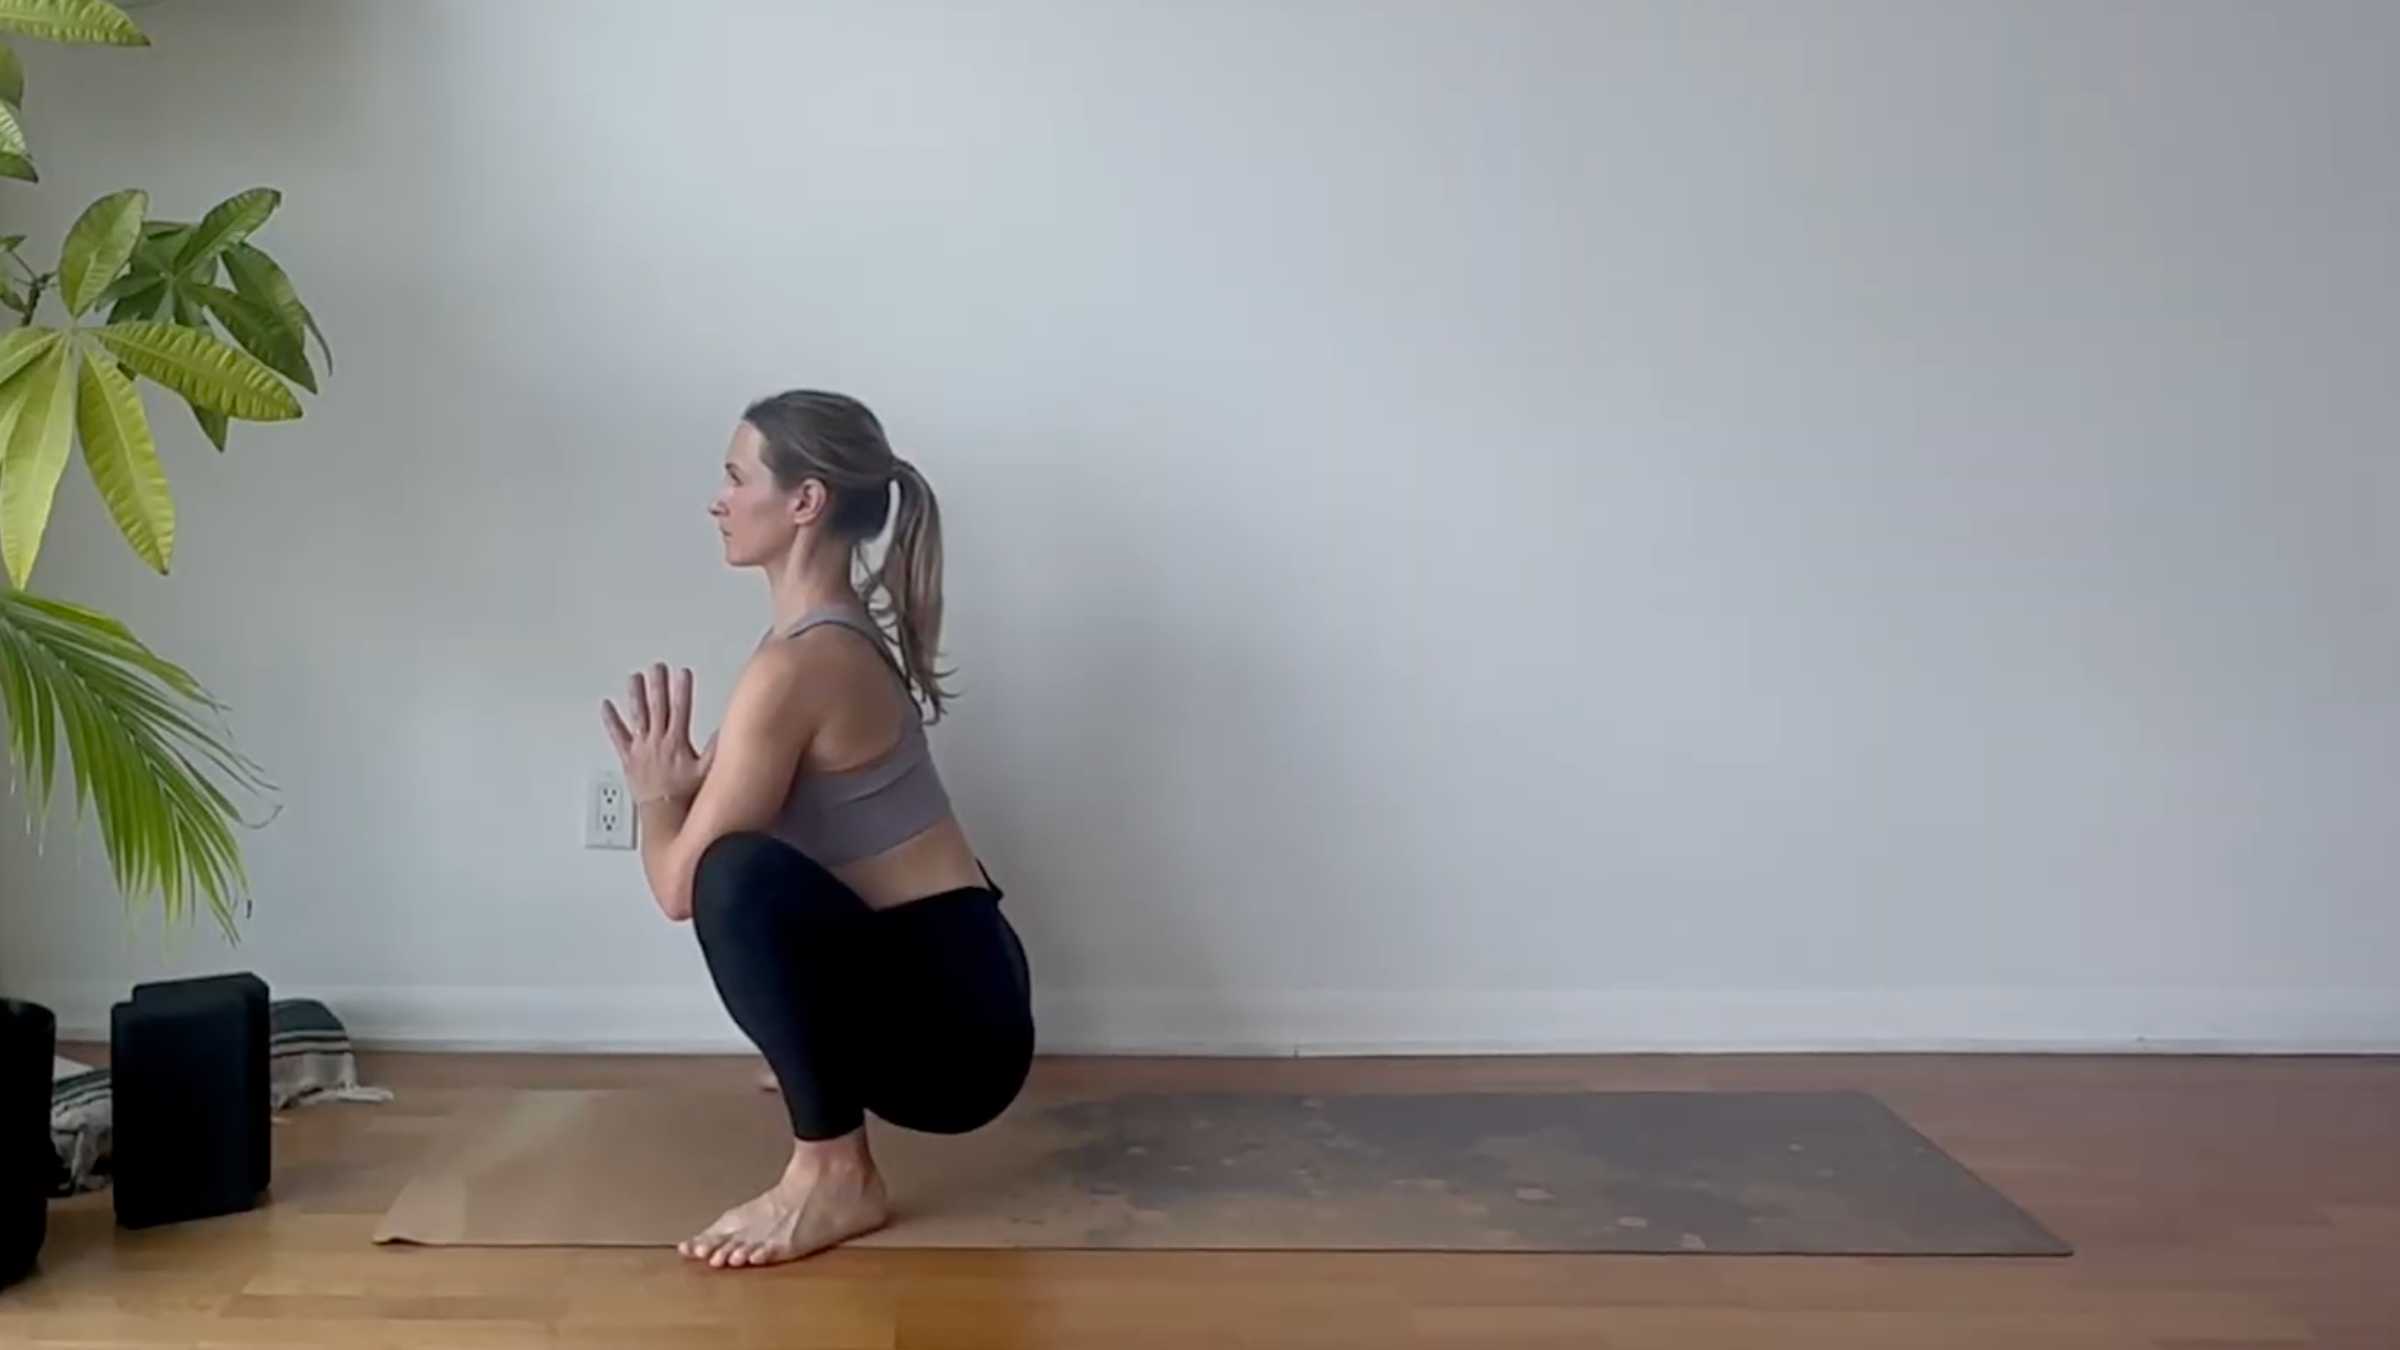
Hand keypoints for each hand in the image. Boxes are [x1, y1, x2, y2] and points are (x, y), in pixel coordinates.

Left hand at [601, 663, 716, 805]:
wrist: (662, 816)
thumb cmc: (685, 797)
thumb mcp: (708, 773)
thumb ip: (717, 750)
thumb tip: (728, 730)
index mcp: (676, 743)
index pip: (681, 710)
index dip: (682, 690)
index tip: (683, 672)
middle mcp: (657, 742)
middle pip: (658, 707)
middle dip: (658, 685)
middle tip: (658, 667)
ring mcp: (641, 749)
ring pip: (638, 716)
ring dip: (637, 695)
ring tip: (635, 677)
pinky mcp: (628, 758)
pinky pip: (617, 736)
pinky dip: (611, 721)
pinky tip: (606, 706)